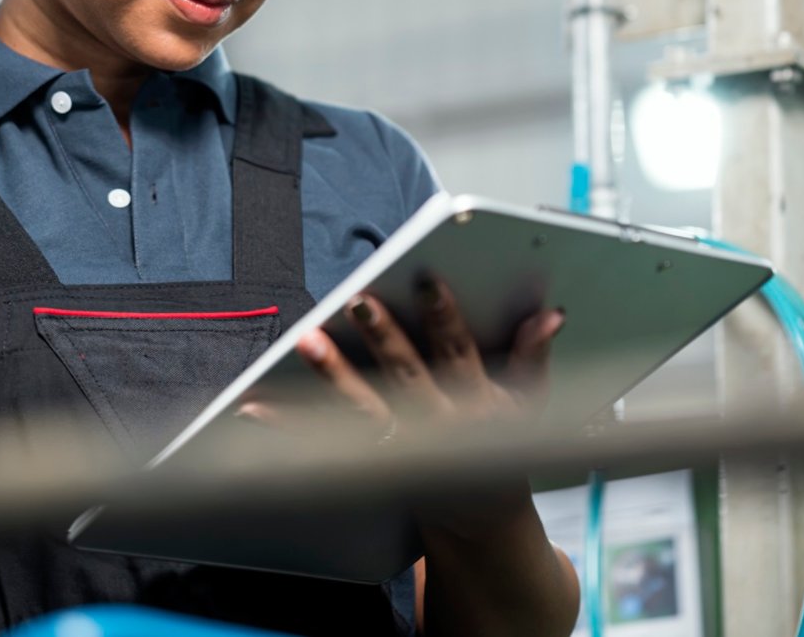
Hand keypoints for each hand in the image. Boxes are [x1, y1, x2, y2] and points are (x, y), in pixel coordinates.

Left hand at [240, 277, 564, 528]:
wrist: (480, 525)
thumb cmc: (501, 452)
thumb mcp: (529, 409)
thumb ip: (533, 359)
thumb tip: (549, 315)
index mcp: (480, 409)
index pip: (462, 354)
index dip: (447, 318)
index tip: (428, 279)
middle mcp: (439, 431)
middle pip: (406, 377)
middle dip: (383, 337)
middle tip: (359, 300)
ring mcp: (402, 453)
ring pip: (362, 410)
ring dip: (333, 375)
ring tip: (307, 339)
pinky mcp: (369, 469)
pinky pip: (324, 445)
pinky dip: (288, 428)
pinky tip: (254, 407)